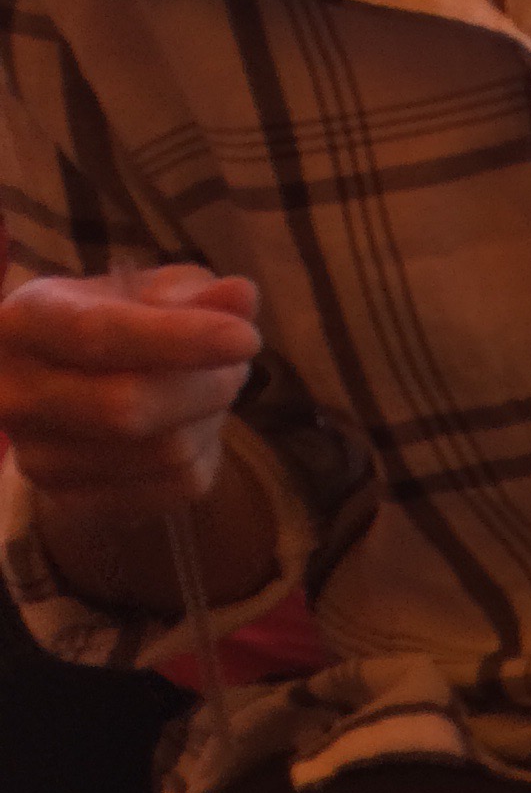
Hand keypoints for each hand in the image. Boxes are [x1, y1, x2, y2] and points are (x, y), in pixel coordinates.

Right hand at [0, 265, 261, 520]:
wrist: (65, 387)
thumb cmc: (112, 323)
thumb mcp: (143, 290)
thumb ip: (192, 290)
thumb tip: (241, 296)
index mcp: (24, 323)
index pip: (97, 336)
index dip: (180, 339)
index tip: (247, 338)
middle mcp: (15, 395)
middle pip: (127, 409)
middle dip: (207, 385)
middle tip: (237, 363)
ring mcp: (38, 459)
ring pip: (163, 453)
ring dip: (213, 418)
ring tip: (211, 389)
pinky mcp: (74, 502)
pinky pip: (175, 488)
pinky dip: (206, 453)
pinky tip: (192, 427)